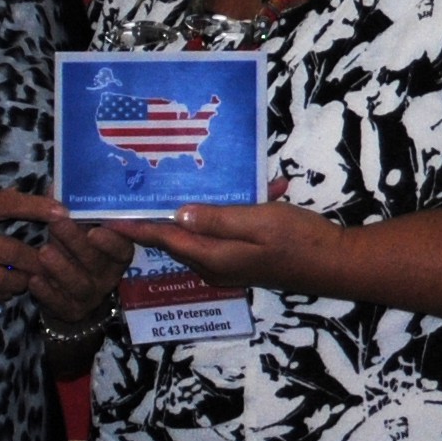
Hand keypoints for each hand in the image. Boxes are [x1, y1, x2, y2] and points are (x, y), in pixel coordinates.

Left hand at [32, 221, 135, 323]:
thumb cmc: (75, 251)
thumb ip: (70, 211)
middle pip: (95, 261)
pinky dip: (46, 292)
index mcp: (116, 254)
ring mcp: (90, 296)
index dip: (110, 241)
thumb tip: (54, 186)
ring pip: (78, 284)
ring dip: (61, 267)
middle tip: (57, 224)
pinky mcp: (71, 311)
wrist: (71, 295)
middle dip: (76, 242)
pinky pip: (59, 303)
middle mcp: (107, 276)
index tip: (94, 230)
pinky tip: (33, 279)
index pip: (121, 248)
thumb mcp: (78, 232)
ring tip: (43, 252)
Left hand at [118, 181, 346, 294]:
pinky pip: (222, 231)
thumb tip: (178, 214)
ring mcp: (228, 263)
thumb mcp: (258, 222)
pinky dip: (229, 211)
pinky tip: (256, 188)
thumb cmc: (299, 240)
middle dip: (153, 216)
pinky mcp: (242, 256)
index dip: (134, 227)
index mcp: (213, 257)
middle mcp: (214, 265)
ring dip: (196, 207)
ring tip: (183, 176)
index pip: (164, 239)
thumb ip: (217, 219)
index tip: (105, 216)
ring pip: (198, 231)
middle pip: (174, 237)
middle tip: (133, 189)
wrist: (336, 262)